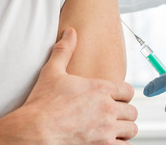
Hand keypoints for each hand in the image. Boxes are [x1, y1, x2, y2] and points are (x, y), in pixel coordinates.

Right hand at [0, 28, 137, 143]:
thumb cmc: (41, 103)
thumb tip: (71, 31)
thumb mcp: (52, 72)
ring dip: (124, 130)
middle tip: (114, 116)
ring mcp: (106, 129)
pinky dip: (119, 144)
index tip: (115, 99)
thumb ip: (64, 50)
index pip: (128, 91)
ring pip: (131, 130)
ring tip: (113, 131)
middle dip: (124, 114)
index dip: (123, 95)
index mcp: (99, 88)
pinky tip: (109, 142)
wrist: (34, 131)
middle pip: (132, 111)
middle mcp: (107, 108)